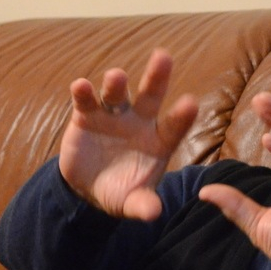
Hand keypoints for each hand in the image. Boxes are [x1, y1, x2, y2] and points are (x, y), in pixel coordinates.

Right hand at [58, 49, 197, 220]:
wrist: (88, 188)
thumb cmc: (121, 191)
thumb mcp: (132, 203)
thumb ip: (143, 205)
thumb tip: (154, 213)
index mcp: (158, 140)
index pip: (174, 125)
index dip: (182, 116)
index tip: (190, 103)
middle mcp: (139, 122)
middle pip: (151, 96)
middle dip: (157, 77)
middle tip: (164, 56)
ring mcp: (113, 116)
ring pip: (117, 95)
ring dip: (116, 85)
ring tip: (116, 76)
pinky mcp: (86, 116)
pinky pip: (86, 101)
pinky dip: (82, 92)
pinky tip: (80, 85)